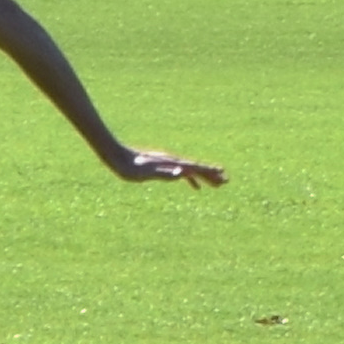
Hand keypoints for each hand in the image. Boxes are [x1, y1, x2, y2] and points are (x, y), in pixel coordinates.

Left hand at [110, 146, 226, 187]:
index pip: (195, 168)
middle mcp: (172, 161)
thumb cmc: (130, 167)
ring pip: (191, 171)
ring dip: (204, 177)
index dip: (209, 172)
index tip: (223, 177)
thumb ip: (165, 173)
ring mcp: (168, 163)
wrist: (116, 157)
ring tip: (216, 185)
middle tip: (226, 182)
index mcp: (172, 163)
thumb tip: (183, 174)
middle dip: (211, 175)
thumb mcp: (147, 173)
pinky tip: (194, 186)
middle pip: (197, 168)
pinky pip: (181, 173)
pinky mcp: (162, 166)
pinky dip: (190, 179)